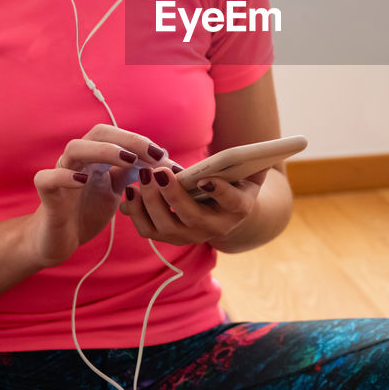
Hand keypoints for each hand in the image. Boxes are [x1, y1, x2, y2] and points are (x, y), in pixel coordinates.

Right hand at [24, 124, 173, 268]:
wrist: (59, 240)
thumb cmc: (87, 211)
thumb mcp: (116, 191)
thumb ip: (132, 174)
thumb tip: (163, 161)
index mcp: (95, 157)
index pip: (117, 135)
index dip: (140, 141)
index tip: (164, 156)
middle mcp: (78, 159)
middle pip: (98, 133)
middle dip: (128, 140)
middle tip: (153, 154)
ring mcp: (60, 173)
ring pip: (75, 148)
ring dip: (104, 151)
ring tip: (128, 161)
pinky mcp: (46, 194)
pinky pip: (47, 178)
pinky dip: (65, 176)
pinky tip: (83, 181)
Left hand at [120, 164, 270, 246]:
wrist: (225, 212)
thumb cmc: (237, 184)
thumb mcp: (249, 173)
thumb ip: (253, 163)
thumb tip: (258, 152)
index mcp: (238, 209)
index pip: (231, 202)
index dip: (219, 191)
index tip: (205, 179)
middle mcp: (215, 228)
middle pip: (192, 217)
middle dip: (173, 195)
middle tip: (158, 172)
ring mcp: (190, 236)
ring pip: (166, 226)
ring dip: (151, 202)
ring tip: (142, 177)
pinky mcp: (169, 237)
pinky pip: (149, 230)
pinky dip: (136, 213)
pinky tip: (130, 191)